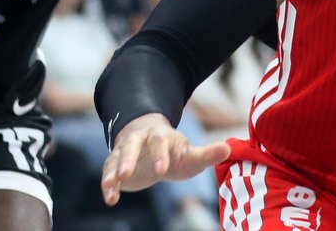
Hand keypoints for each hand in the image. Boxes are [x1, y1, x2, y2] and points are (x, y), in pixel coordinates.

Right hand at [100, 114, 229, 204]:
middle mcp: (139, 141)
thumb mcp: (190, 154)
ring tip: (110, 185)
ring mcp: (124, 152)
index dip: (160, 155)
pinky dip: (107, 184)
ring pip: (116, 158)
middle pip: (132, 146)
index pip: (160, 142)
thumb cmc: (175, 152)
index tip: (163, 170)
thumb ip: (207, 154)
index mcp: (160, 136)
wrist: (151, 143)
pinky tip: (110, 199)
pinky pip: (108, 172)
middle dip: (127, 159)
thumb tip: (228, 149)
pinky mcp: (115, 165)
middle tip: (125, 174)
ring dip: (112, 171)